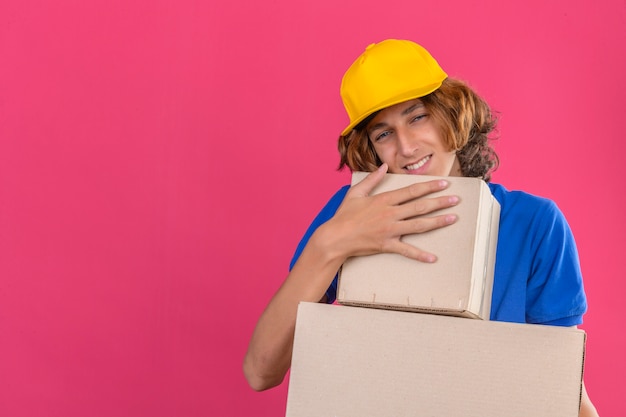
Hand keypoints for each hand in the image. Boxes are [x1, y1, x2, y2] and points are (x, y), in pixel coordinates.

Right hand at [322, 164, 458, 262]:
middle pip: (420, 206)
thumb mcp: (355, 192)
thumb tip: (383, 166)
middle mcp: (390, 214)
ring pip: (419, 225)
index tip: (444, 183)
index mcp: (384, 200)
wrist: (335, 238)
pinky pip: (406, 251)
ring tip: (453, 218)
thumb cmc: (344, 215)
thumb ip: (371, 179)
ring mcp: (389, 230)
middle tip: (456, 199)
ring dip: (437, 221)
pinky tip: (433, 258)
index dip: (430, 186)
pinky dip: (420, 255)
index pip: (412, 191)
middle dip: (440, 202)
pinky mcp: (386, 245)